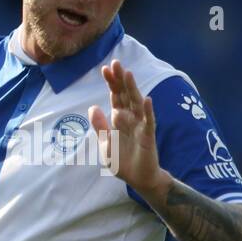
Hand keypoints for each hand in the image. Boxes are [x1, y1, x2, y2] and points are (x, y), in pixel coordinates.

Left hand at [89, 59, 166, 197]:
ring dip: (133, 89)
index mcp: (119, 118)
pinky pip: (149, 122)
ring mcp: (141, 125)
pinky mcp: (148, 136)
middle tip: (115, 63)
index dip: (111, 83)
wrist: (137, 177)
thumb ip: (100, 126)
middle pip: (126, 95)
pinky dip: (148, 111)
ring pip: (137, 103)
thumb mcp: (105, 143)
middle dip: (120, 80)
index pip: (115, 96)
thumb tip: (92, 107)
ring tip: (128, 74)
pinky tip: (147, 99)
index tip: (105, 68)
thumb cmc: (122, 160)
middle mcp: (131, 118)